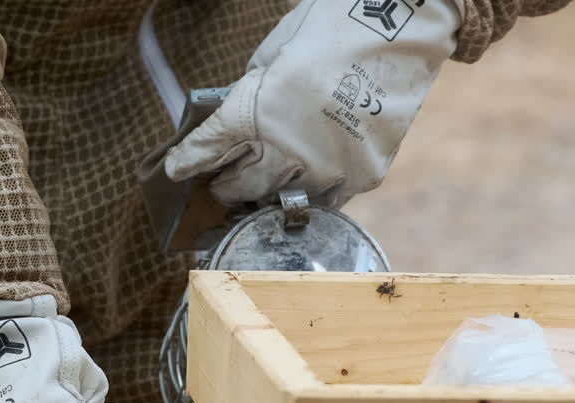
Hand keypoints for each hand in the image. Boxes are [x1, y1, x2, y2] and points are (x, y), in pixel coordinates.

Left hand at [165, 0, 460, 206]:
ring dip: (268, 195)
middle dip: (227, 186)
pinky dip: (314, 192)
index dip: (188, 163)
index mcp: (252, 112)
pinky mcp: (360, 175)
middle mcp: (283, 149)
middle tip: (223, 186)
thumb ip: (250, 96)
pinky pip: (328, 200)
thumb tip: (238, 126)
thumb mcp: (270, 58)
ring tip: (263, 190)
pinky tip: (309, 182)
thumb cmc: (328, 31)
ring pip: (282, 200)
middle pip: (241, 187)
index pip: (206, 150)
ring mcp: (324, 168)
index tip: (177, 172)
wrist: (396, 28)